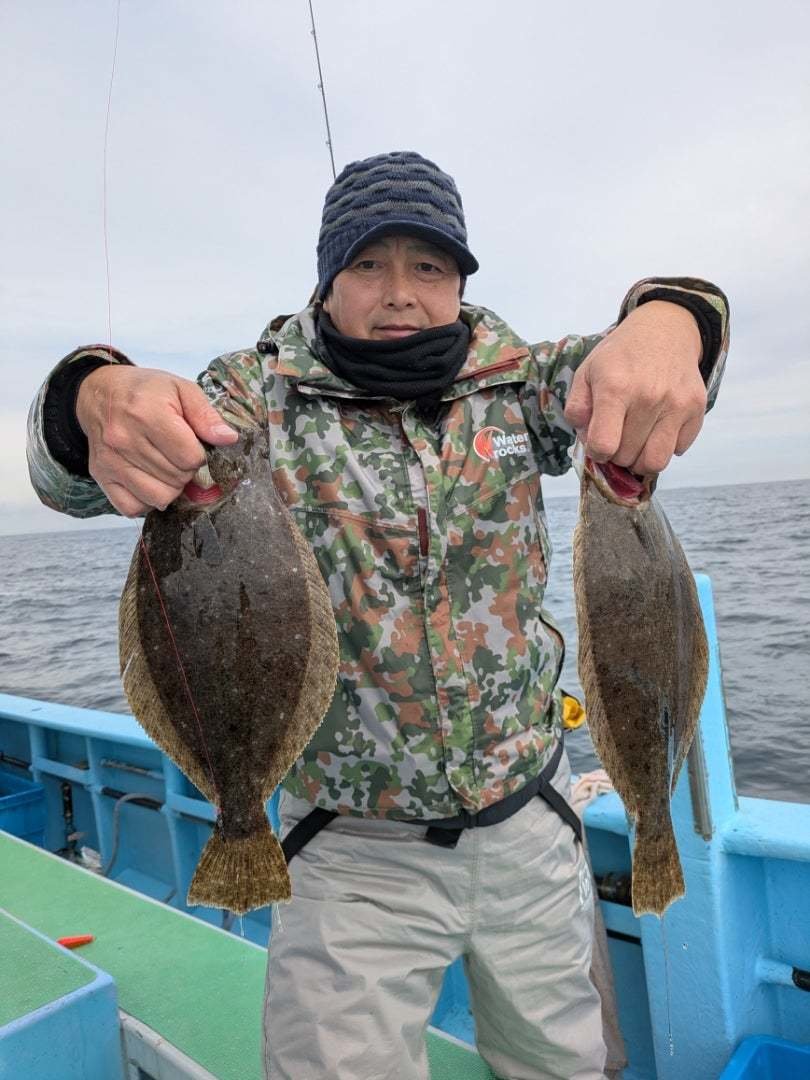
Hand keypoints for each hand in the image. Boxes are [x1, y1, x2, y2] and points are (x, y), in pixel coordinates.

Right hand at [76, 365, 237, 515]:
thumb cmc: (144, 391)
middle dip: (186, 471)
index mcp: (147, 414)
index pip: (190, 458)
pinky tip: (150, 482)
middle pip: (177, 479)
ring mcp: (111, 461)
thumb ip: (206, 415)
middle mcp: (125, 440)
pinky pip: (132, 507)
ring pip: (159, 498)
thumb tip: (228, 439)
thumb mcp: (180, 389)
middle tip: (179, 456)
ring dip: (171, 488)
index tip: (192, 446)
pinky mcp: (102, 476)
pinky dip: (146, 501)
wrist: (100, 394)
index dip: (199, 455)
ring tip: (167, 469)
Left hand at [564, 301, 705, 475]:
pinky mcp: (697, 408)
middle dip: (617, 454)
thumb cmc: (621, 355)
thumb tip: (587, 440)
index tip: (598, 443)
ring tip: (636, 442)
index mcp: (616, 388)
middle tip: (617, 436)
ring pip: (655, 462)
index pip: (604, 445)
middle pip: (627, 457)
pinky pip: (678, 450)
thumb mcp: (587, 372)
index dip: (597, 452)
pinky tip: (657, 427)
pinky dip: (666, 446)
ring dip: (641, 460)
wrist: (664, 329)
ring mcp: (676, 404)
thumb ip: (577, 409)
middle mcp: (648, 397)